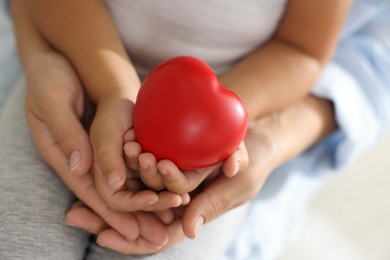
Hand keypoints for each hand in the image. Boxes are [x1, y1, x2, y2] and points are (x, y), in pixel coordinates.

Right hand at [24, 51, 169, 247]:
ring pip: (129, 182)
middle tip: (169, 223)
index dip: (118, 209)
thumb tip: (81, 169)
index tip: (144, 217)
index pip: (94, 192)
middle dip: (142, 210)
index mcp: (66, 157)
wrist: (63, 60)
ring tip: (178, 208)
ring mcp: (100, 151)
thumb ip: (67, 135)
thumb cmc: (51, 77)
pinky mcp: (114, 140)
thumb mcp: (52, 101)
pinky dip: (153, 174)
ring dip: (152, 197)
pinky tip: (173, 181)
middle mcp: (85, 160)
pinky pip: (135, 163)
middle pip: (116, 194)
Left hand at [67, 96, 336, 251]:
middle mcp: (176, 199)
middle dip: (109, 215)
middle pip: (138, 214)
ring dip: (115, 182)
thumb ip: (214, 203)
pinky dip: (128, 156)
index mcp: (191, 214)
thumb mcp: (238, 184)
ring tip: (85, 180)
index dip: (130, 241)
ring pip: (136, 185)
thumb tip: (189, 231)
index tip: (102, 236)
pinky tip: (111, 148)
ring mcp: (172, 176)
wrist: (255, 133)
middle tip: (77, 212)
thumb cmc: (253, 162)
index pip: (157, 237)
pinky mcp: (170, 154)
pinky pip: (144, 159)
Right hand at [89, 108, 187, 210]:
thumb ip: (107, 158)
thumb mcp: (106, 134)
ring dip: (164, 195)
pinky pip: (159, 184)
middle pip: (136, 203)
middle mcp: (117, 184)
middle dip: (157, 203)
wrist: (126, 104)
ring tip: (182, 193)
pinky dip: (170, 185)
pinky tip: (186, 191)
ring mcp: (133, 179)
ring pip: (150, 195)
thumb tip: (114, 184)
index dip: (134, 203)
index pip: (115, 201)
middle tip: (177, 200)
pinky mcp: (146, 172)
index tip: (153, 198)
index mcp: (99, 179)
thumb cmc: (112, 115)